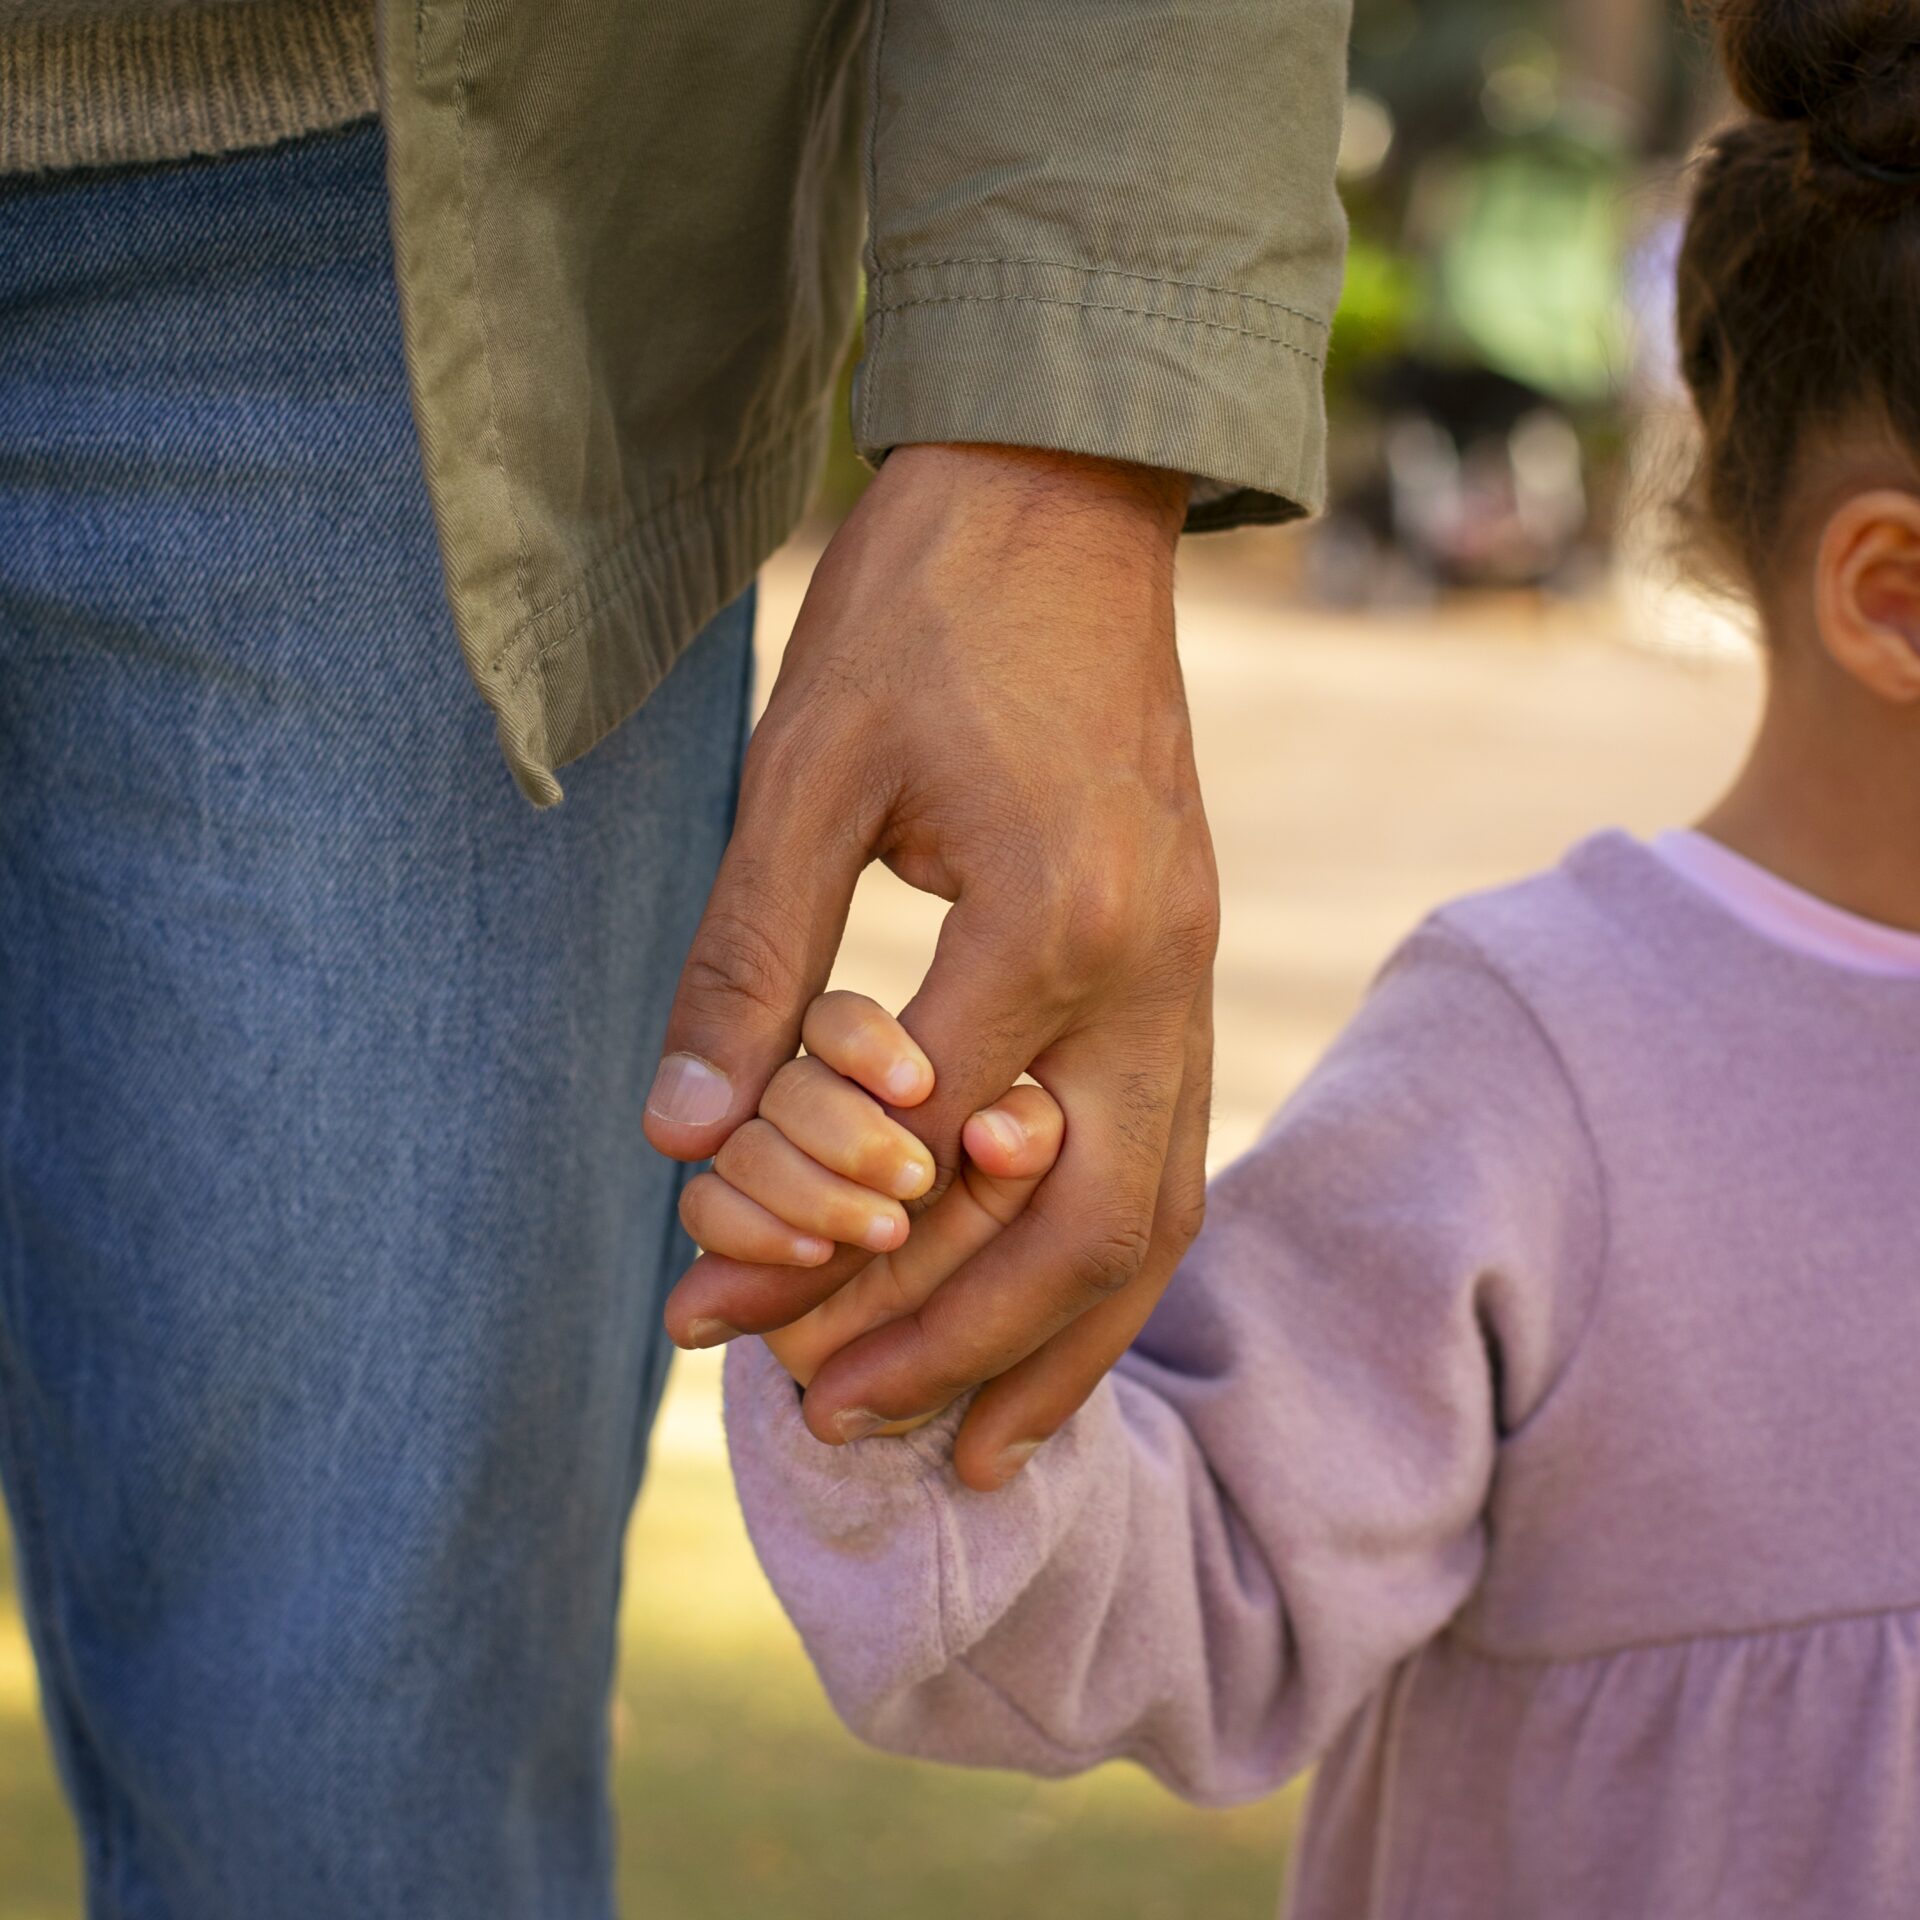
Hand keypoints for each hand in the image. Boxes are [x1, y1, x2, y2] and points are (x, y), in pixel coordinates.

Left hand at [644, 442, 1216, 1489]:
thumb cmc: (926, 616)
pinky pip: (1167, 1148)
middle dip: (952, 1345)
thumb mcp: (804, 770)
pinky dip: (1105, 1253)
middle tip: (837, 1428)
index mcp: (1052, 921)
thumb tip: (684, 1141)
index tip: (711, 1315)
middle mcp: (1152, 971)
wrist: (1067, 502)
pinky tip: (1051, 1305)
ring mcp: (1193, 971)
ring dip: (1061, 1339)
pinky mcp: (1188, 962)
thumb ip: (751, 960)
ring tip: (979, 1447)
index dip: (809, 1246)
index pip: (916, 1150)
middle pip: (1075, 1226)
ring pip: (1153, 1212)